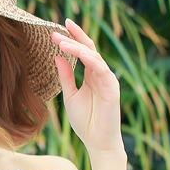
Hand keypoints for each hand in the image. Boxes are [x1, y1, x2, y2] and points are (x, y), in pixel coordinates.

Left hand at [50, 20, 124, 154]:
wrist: (97, 141)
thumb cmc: (85, 121)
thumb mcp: (70, 95)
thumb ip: (65, 76)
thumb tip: (57, 57)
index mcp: (91, 75)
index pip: (82, 52)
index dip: (72, 39)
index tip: (57, 29)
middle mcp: (100, 73)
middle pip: (88, 48)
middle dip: (74, 37)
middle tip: (57, 28)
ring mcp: (107, 78)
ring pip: (93, 55)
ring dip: (76, 46)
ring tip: (60, 40)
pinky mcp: (112, 86)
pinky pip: (99, 68)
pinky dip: (87, 58)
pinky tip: (76, 52)